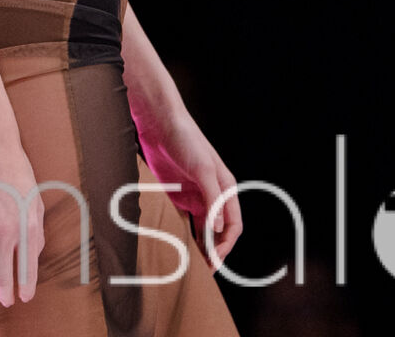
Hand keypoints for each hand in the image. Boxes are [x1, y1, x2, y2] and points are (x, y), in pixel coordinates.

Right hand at [0, 137, 46, 307]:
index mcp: (25, 226)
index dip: (24, 290)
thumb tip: (31, 259)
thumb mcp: (36, 203)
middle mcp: (3, 229)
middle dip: (3, 295)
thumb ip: (36, 234)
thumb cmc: (18, 174)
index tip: (23, 297)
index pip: (25, 272)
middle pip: (0, 277)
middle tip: (4, 299)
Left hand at [137, 113, 242, 270]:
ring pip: (203, 229)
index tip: (216, 259)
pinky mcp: (179, 196)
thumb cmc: (187, 140)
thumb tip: (219, 226)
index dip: (226, 243)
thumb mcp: (203, 168)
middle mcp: (213, 195)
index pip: (233, 224)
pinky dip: (186, 234)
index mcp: (226, 188)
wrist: (161, 125)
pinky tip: (182, 246)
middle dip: (215, 250)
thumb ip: (212, 197)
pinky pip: (186, 220)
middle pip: (219, 230)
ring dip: (201, 246)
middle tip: (205, 269)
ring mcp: (196, 197)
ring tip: (194, 264)